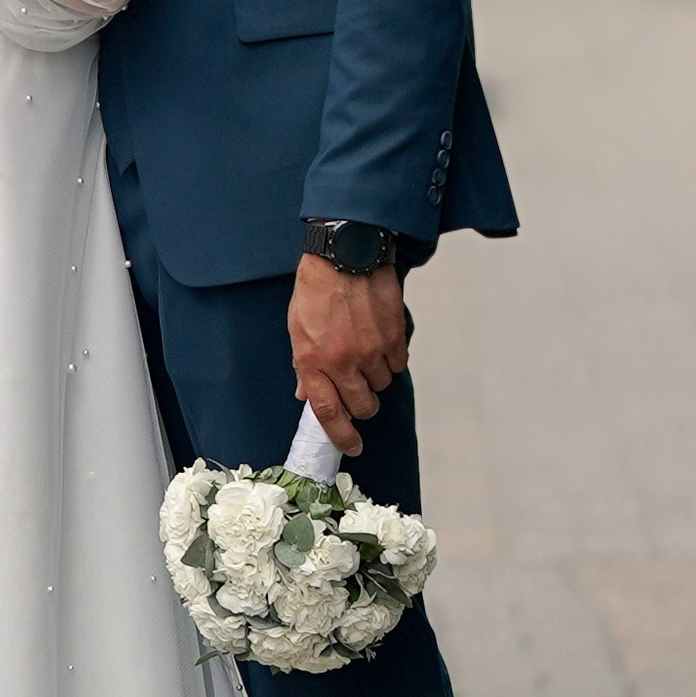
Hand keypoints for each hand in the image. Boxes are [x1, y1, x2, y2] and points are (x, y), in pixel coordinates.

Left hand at [288, 257, 409, 458]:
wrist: (347, 251)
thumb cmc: (317, 288)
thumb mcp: (297, 327)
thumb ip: (303, 365)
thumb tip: (307, 397)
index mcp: (313, 361)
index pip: (327, 413)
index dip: (340, 436)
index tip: (351, 446)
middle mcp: (342, 361)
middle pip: (362, 406)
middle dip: (361, 405)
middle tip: (357, 388)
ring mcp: (371, 350)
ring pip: (382, 386)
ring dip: (375, 377)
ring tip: (365, 350)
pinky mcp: (394, 337)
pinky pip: (398, 364)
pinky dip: (391, 359)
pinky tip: (380, 338)